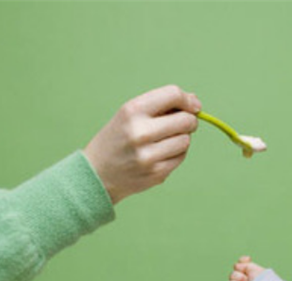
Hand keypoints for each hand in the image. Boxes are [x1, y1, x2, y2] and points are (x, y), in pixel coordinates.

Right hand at [84, 85, 201, 203]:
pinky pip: (181, 157)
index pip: (173, 94)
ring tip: (165, 140)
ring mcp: (148, 155)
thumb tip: (195, 100)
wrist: (97, 173)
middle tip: (182, 124)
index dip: (188, 100)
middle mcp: (140, 132)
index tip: (194, 106)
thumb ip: (161, 105)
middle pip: (186, 120)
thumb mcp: (130, 115)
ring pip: (186, 140)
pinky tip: (161, 154)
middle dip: (189, 120)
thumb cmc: (118, 139)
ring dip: (181, 138)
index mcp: (132, 110)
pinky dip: (176, 154)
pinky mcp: (156, 173)